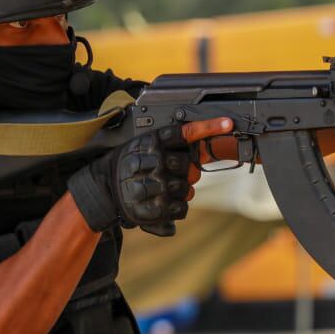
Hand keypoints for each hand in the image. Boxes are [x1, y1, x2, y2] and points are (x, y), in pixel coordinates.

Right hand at [68, 115, 231, 235]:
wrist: (106, 187)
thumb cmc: (132, 162)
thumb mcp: (146, 144)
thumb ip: (172, 142)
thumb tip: (202, 142)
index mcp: (151, 141)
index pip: (183, 132)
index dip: (207, 127)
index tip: (228, 123)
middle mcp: (152, 161)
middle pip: (189, 165)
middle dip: (188, 170)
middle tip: (174, 173)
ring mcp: (152, 186)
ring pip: (186, 188)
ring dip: (182, 190)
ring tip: (164, 188)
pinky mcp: (152, 209)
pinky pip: (181, 208)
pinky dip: (179, 207)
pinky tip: (165, 202)